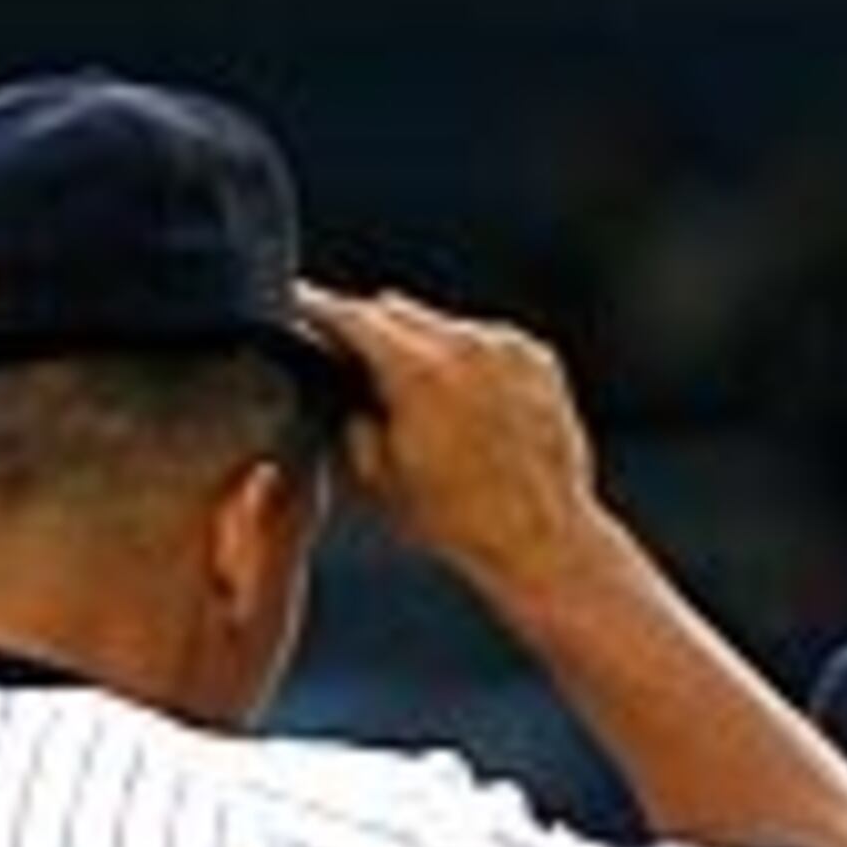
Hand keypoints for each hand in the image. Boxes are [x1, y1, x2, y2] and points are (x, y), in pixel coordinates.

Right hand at [304, 285, 604, 591]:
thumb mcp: (380, 479)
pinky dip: (472, 362)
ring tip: (427, 401)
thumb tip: (340, 388)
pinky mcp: (537, 357)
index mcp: (416, 370)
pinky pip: (488, 342)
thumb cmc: (459, 524)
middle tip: (361, 363)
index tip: (302, 305)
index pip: (351, 315)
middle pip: (396, 310)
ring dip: (426, 348)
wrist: (544, 541)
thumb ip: (351, 419)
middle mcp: (463, 343)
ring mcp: (505, 346)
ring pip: (443, 325)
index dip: (320, 310)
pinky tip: (473, 408)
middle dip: (374, 331)